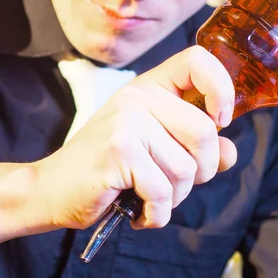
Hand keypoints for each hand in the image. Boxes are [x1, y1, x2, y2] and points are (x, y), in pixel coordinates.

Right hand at [36, 46, 237, 230]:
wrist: (47, 191)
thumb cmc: (98, 174)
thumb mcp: (149, 154)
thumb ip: (190, 148)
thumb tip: (230, 154)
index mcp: (145, 90)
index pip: (198, 62)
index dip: (222, 90)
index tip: (219, 122)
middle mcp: (136, 100)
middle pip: (203, 133)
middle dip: (200, 173)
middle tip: (173, 188)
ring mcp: (125, 125)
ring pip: (185, 170)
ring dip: (173, 199)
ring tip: (148, 202)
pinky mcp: (118, 154)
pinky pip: (162, 192)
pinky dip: (156, 215)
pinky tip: (138, 215)